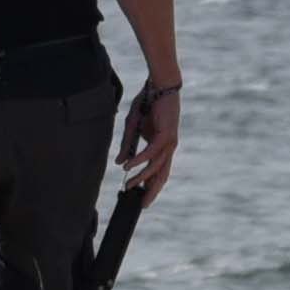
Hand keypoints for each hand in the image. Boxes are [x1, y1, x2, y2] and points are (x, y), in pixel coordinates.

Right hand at [120, 75, 181, 195]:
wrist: (157, 85)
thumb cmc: (147, 104)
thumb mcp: (132, 127)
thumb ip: (127, 145)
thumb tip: (119, 164)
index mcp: (161, 147)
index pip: (157, 171)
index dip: (150, 185)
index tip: (141, 199)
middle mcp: (168, 147)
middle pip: (161, 174)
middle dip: (151, 190)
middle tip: (142, 205)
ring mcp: (169, 141)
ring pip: (157, 166)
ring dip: (142, 177)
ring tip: (129, 186)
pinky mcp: (166, 133)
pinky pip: (152, 151)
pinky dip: (140, 159)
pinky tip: (130, 166)